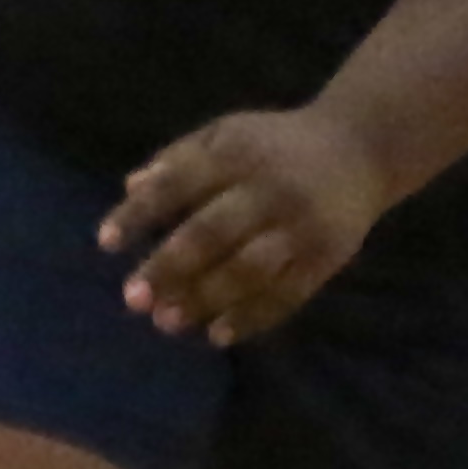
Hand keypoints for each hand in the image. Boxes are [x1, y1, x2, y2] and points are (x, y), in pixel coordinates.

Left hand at [97, 104, 388, 346]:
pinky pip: (286, 295)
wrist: (361, 148)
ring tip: (167, 322)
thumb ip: (179, 160)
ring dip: (205, 299)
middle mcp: (268, 189)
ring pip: (248, 270)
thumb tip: (131, 189)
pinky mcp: (325, 258)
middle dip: (168, 267)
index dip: (140, 213)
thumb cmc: (275, 145)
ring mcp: (300, 226)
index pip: (178, 183)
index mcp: (236, 152)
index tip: (106, 243)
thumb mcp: (227, 134)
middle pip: (211, 232)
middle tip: (133, 299)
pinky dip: (251, 318)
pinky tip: (218, 334)